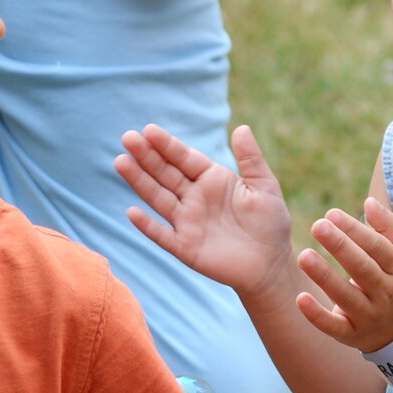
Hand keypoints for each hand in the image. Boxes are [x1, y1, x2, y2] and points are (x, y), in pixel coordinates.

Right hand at [117, 123, 296, 301]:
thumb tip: (241, 128)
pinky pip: (162, 234)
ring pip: (158, 197)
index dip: (167, 145)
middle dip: (146, 157)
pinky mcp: (184, 247)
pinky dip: (147, 225)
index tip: (148, 130)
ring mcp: (187, 221)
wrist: (270, 264)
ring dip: (139, 181)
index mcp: (211, 179)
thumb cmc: (270, 224)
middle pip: (165, 173)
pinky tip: (131, 211)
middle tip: (128, 138)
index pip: (184, 158)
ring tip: (121, 162)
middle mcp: (194, 197)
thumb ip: (251, 159)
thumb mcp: (265, 186)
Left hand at [294, 194, 392, 351]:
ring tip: (303, 255)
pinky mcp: (351, 335)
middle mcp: (386, 293)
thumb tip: (369, 201)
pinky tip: (300, 298)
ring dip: (324, 276)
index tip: (331, 214)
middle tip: (317, 225)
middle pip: (362, 268)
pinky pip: (333, 326)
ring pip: (345, 296)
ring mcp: (369, 316)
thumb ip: (388, 227)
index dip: (355, 230)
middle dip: (340, 246)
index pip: (376, 247)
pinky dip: (316, 315)